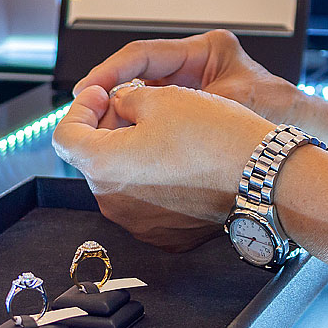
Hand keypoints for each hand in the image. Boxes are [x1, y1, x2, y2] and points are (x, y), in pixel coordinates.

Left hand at [52, 84, 272, 250]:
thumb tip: (117, 103)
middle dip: (107, 127)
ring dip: (129, 152)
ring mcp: (136, 222)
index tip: (99, 94)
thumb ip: (123, 99)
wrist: (262, 177)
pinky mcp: (161, 233)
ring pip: (118, 178)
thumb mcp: (161, 98)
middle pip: (93, 157)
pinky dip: (151, 177)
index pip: (65, 136)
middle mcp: (113, 202)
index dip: (79, 108)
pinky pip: (143, 200)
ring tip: (162, 130)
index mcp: (103, 166)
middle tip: (135, 104)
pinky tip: (177, 159)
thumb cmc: (215, 138)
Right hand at [72, 30, 301, 125]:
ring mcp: (190, 92)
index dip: (110, 72)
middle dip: (109, 94)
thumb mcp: (233, 101)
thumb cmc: (279, 115)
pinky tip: (120, 146)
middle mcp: (195, 67)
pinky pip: (154, 121)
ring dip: (120, 116)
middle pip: (137, 75)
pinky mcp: (189, 116)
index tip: (88, 91)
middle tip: (82, 114)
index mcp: (206, 49)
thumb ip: (183, 104)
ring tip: (95, 132)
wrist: (297, 147)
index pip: (144, 54)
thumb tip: (133, 109)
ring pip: (142, 100)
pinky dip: (136, 132)